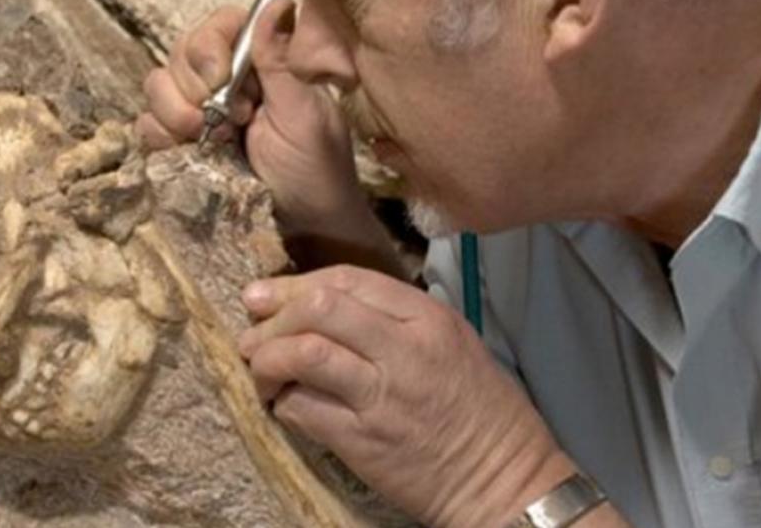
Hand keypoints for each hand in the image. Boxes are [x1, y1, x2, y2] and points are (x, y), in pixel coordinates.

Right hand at [138, 1, 364, 226]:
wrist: (304, 229)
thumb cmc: (315, 172)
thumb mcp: (304, 115)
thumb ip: (281, 61)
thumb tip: (280, 2)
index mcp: (261, 63)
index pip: (220, 25)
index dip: (211, 46)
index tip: (224, 79)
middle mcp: (227, 80)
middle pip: (181, 52)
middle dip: (195, 86)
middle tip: (232, 122)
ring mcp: (199, 112)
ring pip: (157, 85)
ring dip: (176, 113)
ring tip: (213, 142)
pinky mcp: (179, 144)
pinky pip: (147, 125)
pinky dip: (160, 137)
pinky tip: (191, 153)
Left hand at [237, 266, 576, 527]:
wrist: (505, 481)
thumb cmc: (480, 410)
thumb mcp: (451, 341)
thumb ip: (391, 318)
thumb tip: (319, 304)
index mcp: (427, 318)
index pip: (346, 280)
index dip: (295, 285)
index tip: (267, 296)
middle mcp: (404, 349)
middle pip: (318, 309)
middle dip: (273, 317)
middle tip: (254, 335)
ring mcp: (382, 396)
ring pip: (303, 355)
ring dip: (267, 360)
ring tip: (262, 371)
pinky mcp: (363, 442)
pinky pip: (303, 408)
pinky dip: (283, 402)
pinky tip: (286, 405)